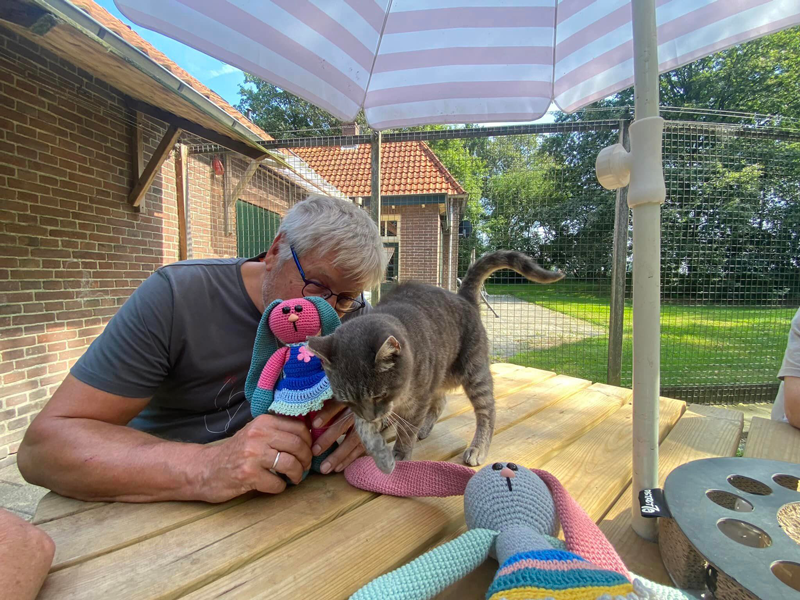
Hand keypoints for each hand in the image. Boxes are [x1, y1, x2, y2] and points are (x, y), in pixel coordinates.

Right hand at [196, 414, 312, 502]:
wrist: (206, 469)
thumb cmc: (235, 452)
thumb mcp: (254, 432)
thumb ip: (277, 430)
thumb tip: (308, 435)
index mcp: (263, 422)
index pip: (298, 427)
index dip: (309, 441)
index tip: (309, 450)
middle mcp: (258, 435)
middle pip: (298, 445)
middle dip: (306, 459)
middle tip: (305, 467)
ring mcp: (253, 455)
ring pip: (290, 464)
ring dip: (297, 475)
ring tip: (294, 478)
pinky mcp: (248, 475)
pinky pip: (277, 483)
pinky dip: (281, 487)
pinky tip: (275, 485)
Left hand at [311, 401, 365, 473]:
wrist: (375, 402)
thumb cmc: (352, 402)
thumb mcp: (341, 400)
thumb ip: (328, 407)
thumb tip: (308, 420)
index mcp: (349, 399)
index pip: (337, 405)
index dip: (326, 414)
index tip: (314, 424)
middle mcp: (358, 412)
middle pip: (342, 425)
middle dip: (328, 439)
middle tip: (314, 451)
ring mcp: (366, 425)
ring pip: (351, 441)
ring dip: (337, 455)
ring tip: (324, 468)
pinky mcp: (371, 436)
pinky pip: (359, 449)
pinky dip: (348, 459)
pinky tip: (338, 468)